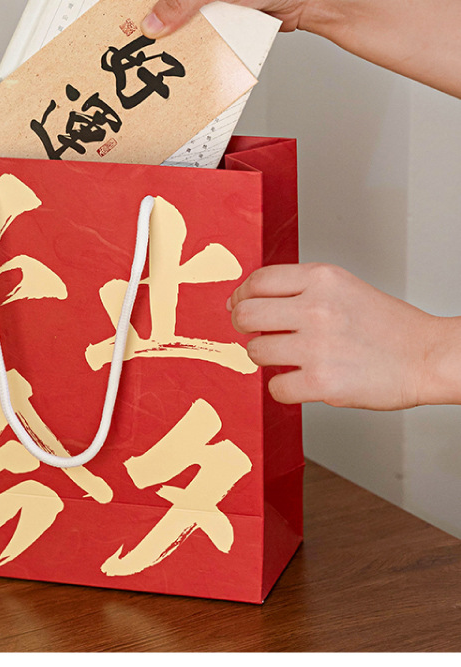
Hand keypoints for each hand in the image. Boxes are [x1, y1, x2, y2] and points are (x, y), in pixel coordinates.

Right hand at [141, 0, 326, 37]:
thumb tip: (151, 20)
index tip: (123, 13)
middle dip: (152, 11)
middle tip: (138, 34)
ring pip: (174, 9)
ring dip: (172, 26)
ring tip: (158, 45)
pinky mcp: (217, 6)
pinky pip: (192, 22)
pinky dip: (188, 34)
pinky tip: (184, 47)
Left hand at [227, 262, 460, 409]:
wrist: (427, 356)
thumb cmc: (387, 325)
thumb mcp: (342, 287)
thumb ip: (298, 288)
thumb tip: (245, 299)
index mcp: (322, 279)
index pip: (257, 281)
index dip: (241, 295)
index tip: (239, 305)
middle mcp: (317, 308)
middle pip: (246, 314)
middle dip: (242, 325)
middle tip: (252, 332)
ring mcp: (318, 346)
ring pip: (256, 351)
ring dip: (264, 356)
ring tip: (286, 356)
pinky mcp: (323, 383)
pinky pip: (276, 387)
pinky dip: (283, 387)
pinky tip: (299, 380)